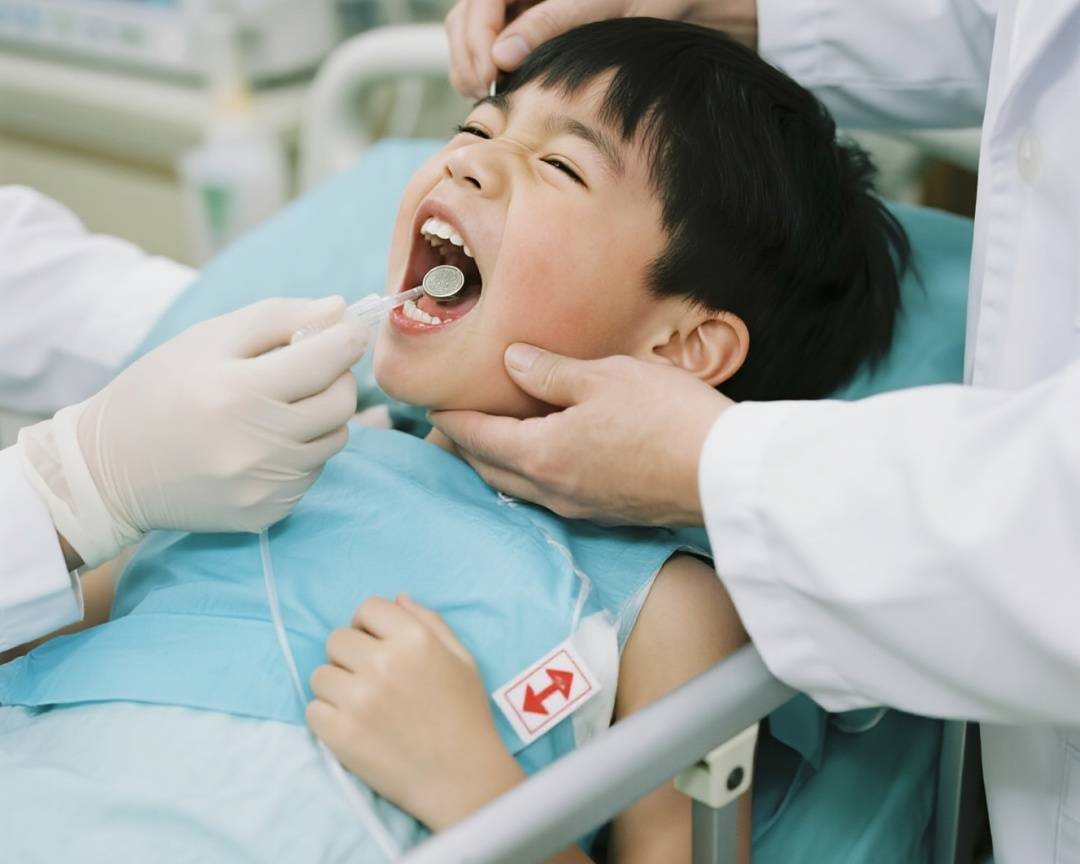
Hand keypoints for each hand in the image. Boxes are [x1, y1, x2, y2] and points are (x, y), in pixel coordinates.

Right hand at [17, 296, 368, 568]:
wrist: (108, 470)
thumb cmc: (160, 390)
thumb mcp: (207, 339)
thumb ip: (277, 318)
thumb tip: (340, 310)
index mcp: (238, 391)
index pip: (326, 361)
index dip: (348, 339)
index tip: (352, 330)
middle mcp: (256, 444)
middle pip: (341, 403)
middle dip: (337, 378)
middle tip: (312, 369)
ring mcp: (263, 485)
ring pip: (333, 440)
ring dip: (320, 418)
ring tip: (279, 408)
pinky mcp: (265, 514)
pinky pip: (311, 475)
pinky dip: (301, 454)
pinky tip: (262, 446)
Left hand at [307, 595, 524, 830]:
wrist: (461, 778)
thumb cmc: (465, 716)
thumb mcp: (461, 658)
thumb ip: (430, 622)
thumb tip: (398, 598)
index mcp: (415, 639)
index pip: (368, 608)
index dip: (369, 625)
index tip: (376, 644)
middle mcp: (384, 663)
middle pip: (337, 639)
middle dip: (350, 654)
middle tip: (370, 678)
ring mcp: (359, 699)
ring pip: (320, 674)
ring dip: (337, 686)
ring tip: (363, 705)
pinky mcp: (341, 734)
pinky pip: (312, 710)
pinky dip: (327, 717)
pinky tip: (353, 725)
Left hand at [431, 344, 732, 525]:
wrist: (724, 473)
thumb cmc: (666, 418)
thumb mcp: (605, 377)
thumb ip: (551, 372)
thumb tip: (512, 363)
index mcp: (542, 454)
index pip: (478, 438)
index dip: (453, 420)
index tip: (434, 407)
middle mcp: (554, 490)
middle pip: (492, 470)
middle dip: (468, 446)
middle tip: (455, 424)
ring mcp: (582, 507)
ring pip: (521, 487)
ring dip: (499, 464)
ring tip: (493, 440)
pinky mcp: (609, 513)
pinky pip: (552, 495)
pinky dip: (533, 476)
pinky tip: (546, 460)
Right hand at [445, 0, 757, 98]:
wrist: (710, 5)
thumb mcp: (613, 4)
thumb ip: (554, 23)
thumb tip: (501, 59)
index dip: (474, 35)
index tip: (486, 76)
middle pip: (469, 13)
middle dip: (467, 52)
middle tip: (482, 96)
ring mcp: (534, 4)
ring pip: (479, 31)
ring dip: (475, 63)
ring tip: (493, 98)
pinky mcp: (543, 28)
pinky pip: (502, 48)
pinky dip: (497, 71)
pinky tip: (510, 95)